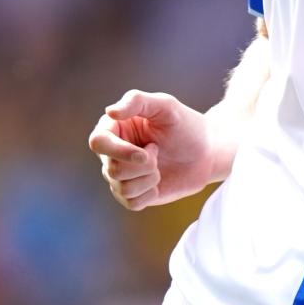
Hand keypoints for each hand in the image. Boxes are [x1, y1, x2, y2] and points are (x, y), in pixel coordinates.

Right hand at [87, 90, 215, 210]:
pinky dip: (150, 193)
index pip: (98, 142)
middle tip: (158, 150)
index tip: (146, 153)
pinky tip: (158, 181)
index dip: (119, 151)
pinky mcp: (132, 194)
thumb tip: (110, 112)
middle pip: (112, 169)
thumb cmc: (185, 126)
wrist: (206, 153)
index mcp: (113, 128)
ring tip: (160, 164)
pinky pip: (131, 203)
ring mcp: (121, 175)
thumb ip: (138, 101)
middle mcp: (112, 153)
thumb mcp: (166, 106)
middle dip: (144, 165)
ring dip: (150, 178)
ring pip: (122, 188)